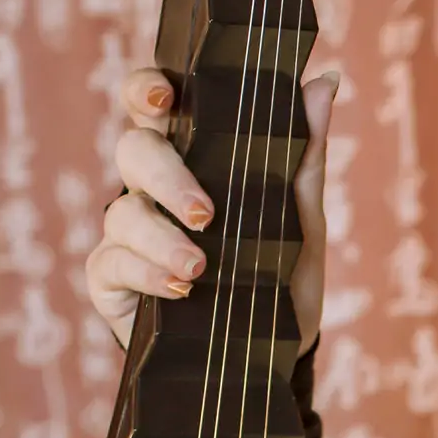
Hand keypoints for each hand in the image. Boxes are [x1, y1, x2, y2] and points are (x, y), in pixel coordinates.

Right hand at [87, 62, 337, 350]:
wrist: (272, 357)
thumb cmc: (280, 277)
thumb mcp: (303, 219)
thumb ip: (306, 152)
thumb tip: (326, 81)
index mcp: (190, 159)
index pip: (152, 106)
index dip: (146, 90)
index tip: (163, 97)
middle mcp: (151, 189)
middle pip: (134, 151)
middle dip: (166, 176)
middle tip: (205, 213)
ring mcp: (127, 233)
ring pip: (123, 212)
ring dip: (162, 239)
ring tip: (200, 269)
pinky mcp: (111, 279)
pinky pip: (112, 263)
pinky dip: (147, 274)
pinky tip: (179, 289)